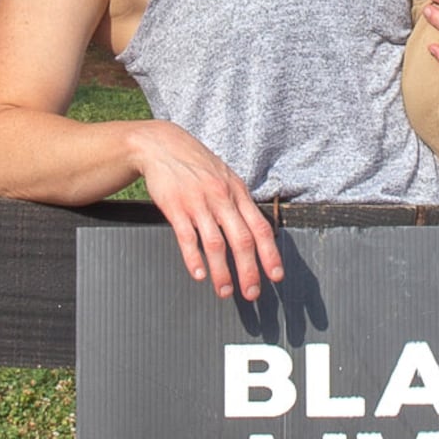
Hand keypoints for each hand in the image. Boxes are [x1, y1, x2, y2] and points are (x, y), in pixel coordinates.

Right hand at [127, 120, 281, 298]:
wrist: (161, 145)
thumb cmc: (196, 164)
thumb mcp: (225, 177)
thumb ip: (238, 202)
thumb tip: (255, 229)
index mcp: (237, 192)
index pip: (261, 227)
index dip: (271, 254)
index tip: (276, 276)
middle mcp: (221, 198)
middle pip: (242, 240)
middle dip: (249, 270)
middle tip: (252, 294)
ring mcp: (198, 202)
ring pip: (216, 243)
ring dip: (222, 271)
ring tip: (225, 291)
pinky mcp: (175, 207)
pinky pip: (187, 237)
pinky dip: (194, 258)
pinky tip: (198, 274)